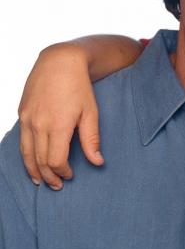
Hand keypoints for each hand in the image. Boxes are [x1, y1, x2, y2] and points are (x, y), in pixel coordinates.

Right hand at [18, 43, 102, 188]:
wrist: (59, 62)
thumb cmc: (80, 88)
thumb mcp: (91, 113)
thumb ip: (92, 140)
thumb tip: (98, 162)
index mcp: (58, 125)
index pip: (55, 160)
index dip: (62, 172)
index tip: (71, 176)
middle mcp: (38, 124)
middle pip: (39, 160)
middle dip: (48, 176)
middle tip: (57, 186)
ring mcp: (27, 118)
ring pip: (26, 153)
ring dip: (33, 170)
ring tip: (41, 181)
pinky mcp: (22, 113)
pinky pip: (22, 140)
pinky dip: (26, 155)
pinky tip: (32, 162)